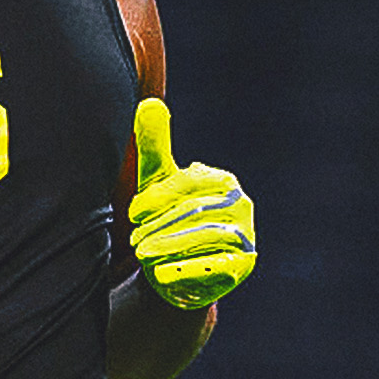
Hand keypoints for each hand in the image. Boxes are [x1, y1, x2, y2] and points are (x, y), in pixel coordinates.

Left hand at [128, 97, 257, 309]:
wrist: (179, 269)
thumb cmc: (168, 217)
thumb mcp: (158, 181)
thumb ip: (154, 145)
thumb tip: (149, 103)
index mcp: (222, 181)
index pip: (188, 183)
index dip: (157, 197)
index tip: (132, 213)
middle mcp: (240, 206)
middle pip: (195, 211)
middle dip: (160, 225)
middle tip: (133, 240)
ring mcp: (246, 236)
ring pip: (204, 237)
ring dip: (169, 246)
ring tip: (143, 254)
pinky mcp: (243, 266)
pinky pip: (215, 266)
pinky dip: (186, 270)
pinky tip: (161, 274)